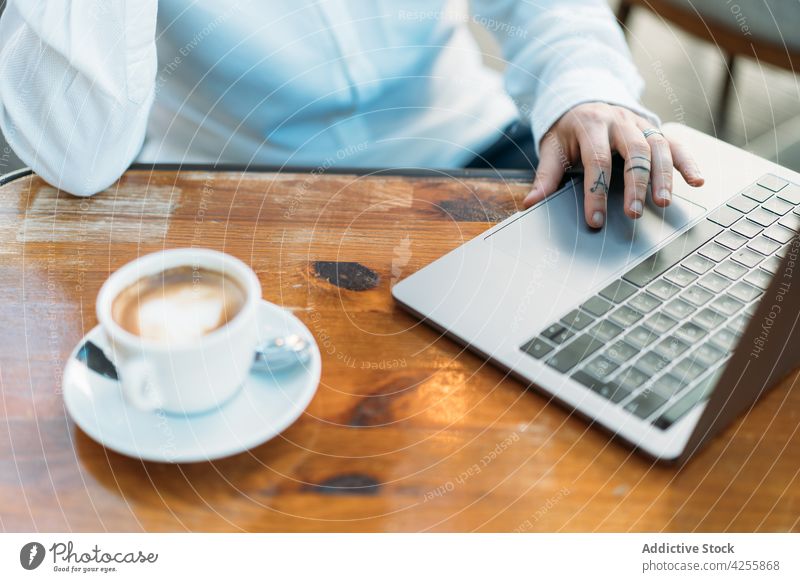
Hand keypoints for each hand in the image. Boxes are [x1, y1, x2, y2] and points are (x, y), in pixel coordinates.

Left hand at [523, 103, 704, 227]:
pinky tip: (697, 181)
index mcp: (590, 125)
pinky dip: (687, 162)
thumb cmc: (568, 130)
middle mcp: (619, 121)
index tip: (596, 219)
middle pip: (634, 151)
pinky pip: (676, 143)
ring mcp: (640, 123)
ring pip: (658, 146)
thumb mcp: (552, 147)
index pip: (596, 160)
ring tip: (663, 203)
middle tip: (634, 213)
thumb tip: (530, 203)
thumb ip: (546, 175)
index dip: (596, 191)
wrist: (585, 98)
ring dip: (664, 176)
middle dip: (636, 184)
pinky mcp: (655, 130)